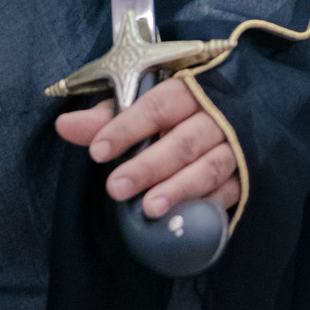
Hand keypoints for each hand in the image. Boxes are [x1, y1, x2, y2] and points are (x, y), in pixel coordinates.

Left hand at [55, 77, 239, 218]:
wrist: (239, 111)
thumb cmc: (177, 109)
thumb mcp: (143, 103)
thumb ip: (107, 117)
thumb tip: (64, 126)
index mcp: (188, 88)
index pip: (156, 105)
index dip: (126, 127)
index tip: (97, 151)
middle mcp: (214, 114)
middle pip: (183, 140)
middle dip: (148, 165)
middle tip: (116, 187)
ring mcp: (234, 145)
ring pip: (208, 167)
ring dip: (178, 189)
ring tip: (149, 209)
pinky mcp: (244, 175)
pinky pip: (227, 191)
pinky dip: (206, 206)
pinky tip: (183, 221)